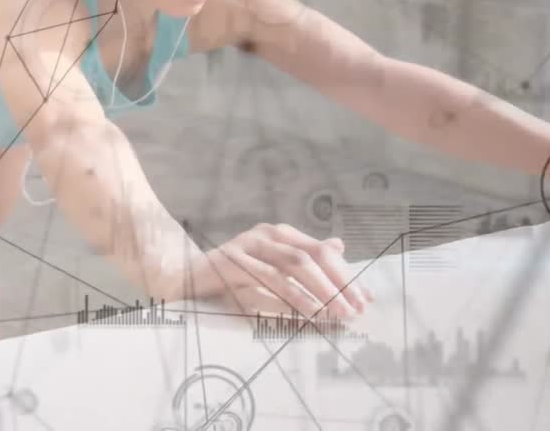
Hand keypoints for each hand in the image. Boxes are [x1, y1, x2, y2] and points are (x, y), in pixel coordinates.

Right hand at [184, 223, 375, 320]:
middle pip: (310, 257)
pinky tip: (305, 313)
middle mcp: (265, 235)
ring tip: (336, 315)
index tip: (366, 300)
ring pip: (291, 268)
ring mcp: (246, 246)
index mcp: (279, 234)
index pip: (321, 252)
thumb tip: (340, 246)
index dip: (345, 275)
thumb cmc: (232, 273)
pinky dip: (289, 298)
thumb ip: (303, 255)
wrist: (183, 275)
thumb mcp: (272, 263)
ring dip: (317, 293)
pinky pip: (266, 281)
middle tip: (355, 311)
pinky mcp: (230, 262)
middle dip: (337, 284)